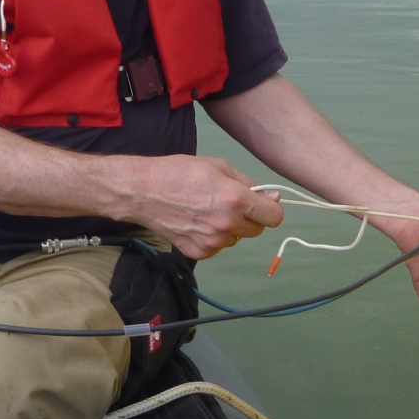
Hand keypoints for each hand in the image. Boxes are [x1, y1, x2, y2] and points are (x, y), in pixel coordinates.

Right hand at [121, 154, 284, 259]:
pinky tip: (197, 222)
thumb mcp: (219, 167)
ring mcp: (212, 242)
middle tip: (230, 204)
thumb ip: (248, 184)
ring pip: (237, 238)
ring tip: (208, 210)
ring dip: (231, 228)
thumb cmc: (180, 173)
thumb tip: (271, 197)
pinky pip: (218, 247)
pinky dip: (213, 237)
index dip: (271, 208)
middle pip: (257, 230)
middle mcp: (227, 224)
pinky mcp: (198, 252)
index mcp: (236, 200)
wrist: (143, 192)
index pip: (275, 217)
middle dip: (250, 217)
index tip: (263, 203)